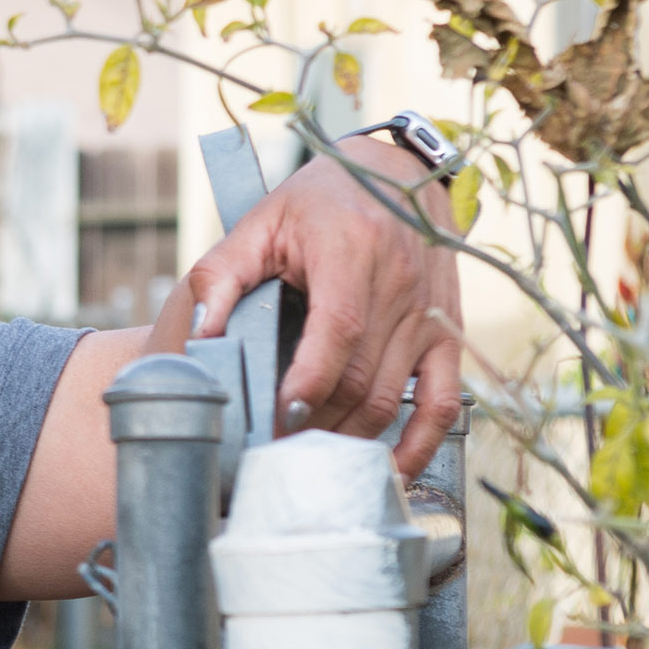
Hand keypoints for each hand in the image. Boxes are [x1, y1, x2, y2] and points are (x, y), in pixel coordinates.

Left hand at [178, 135, 464, 475]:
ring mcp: (430, 314)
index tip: (278, 420)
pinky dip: (419, 445)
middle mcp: (400, 284)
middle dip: (318, 427)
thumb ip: (221, 275)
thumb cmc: (321, 201)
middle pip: (361, 379)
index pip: (339, 332)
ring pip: (392, 398)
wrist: (399, 174)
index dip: (310, 383)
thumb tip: (200, 336)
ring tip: (310, 466)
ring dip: (351, 442)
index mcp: (352, 251)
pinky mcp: (448, 334)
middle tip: (276, 457)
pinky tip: (387, 474)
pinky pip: (442, 401)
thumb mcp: (262, 222)